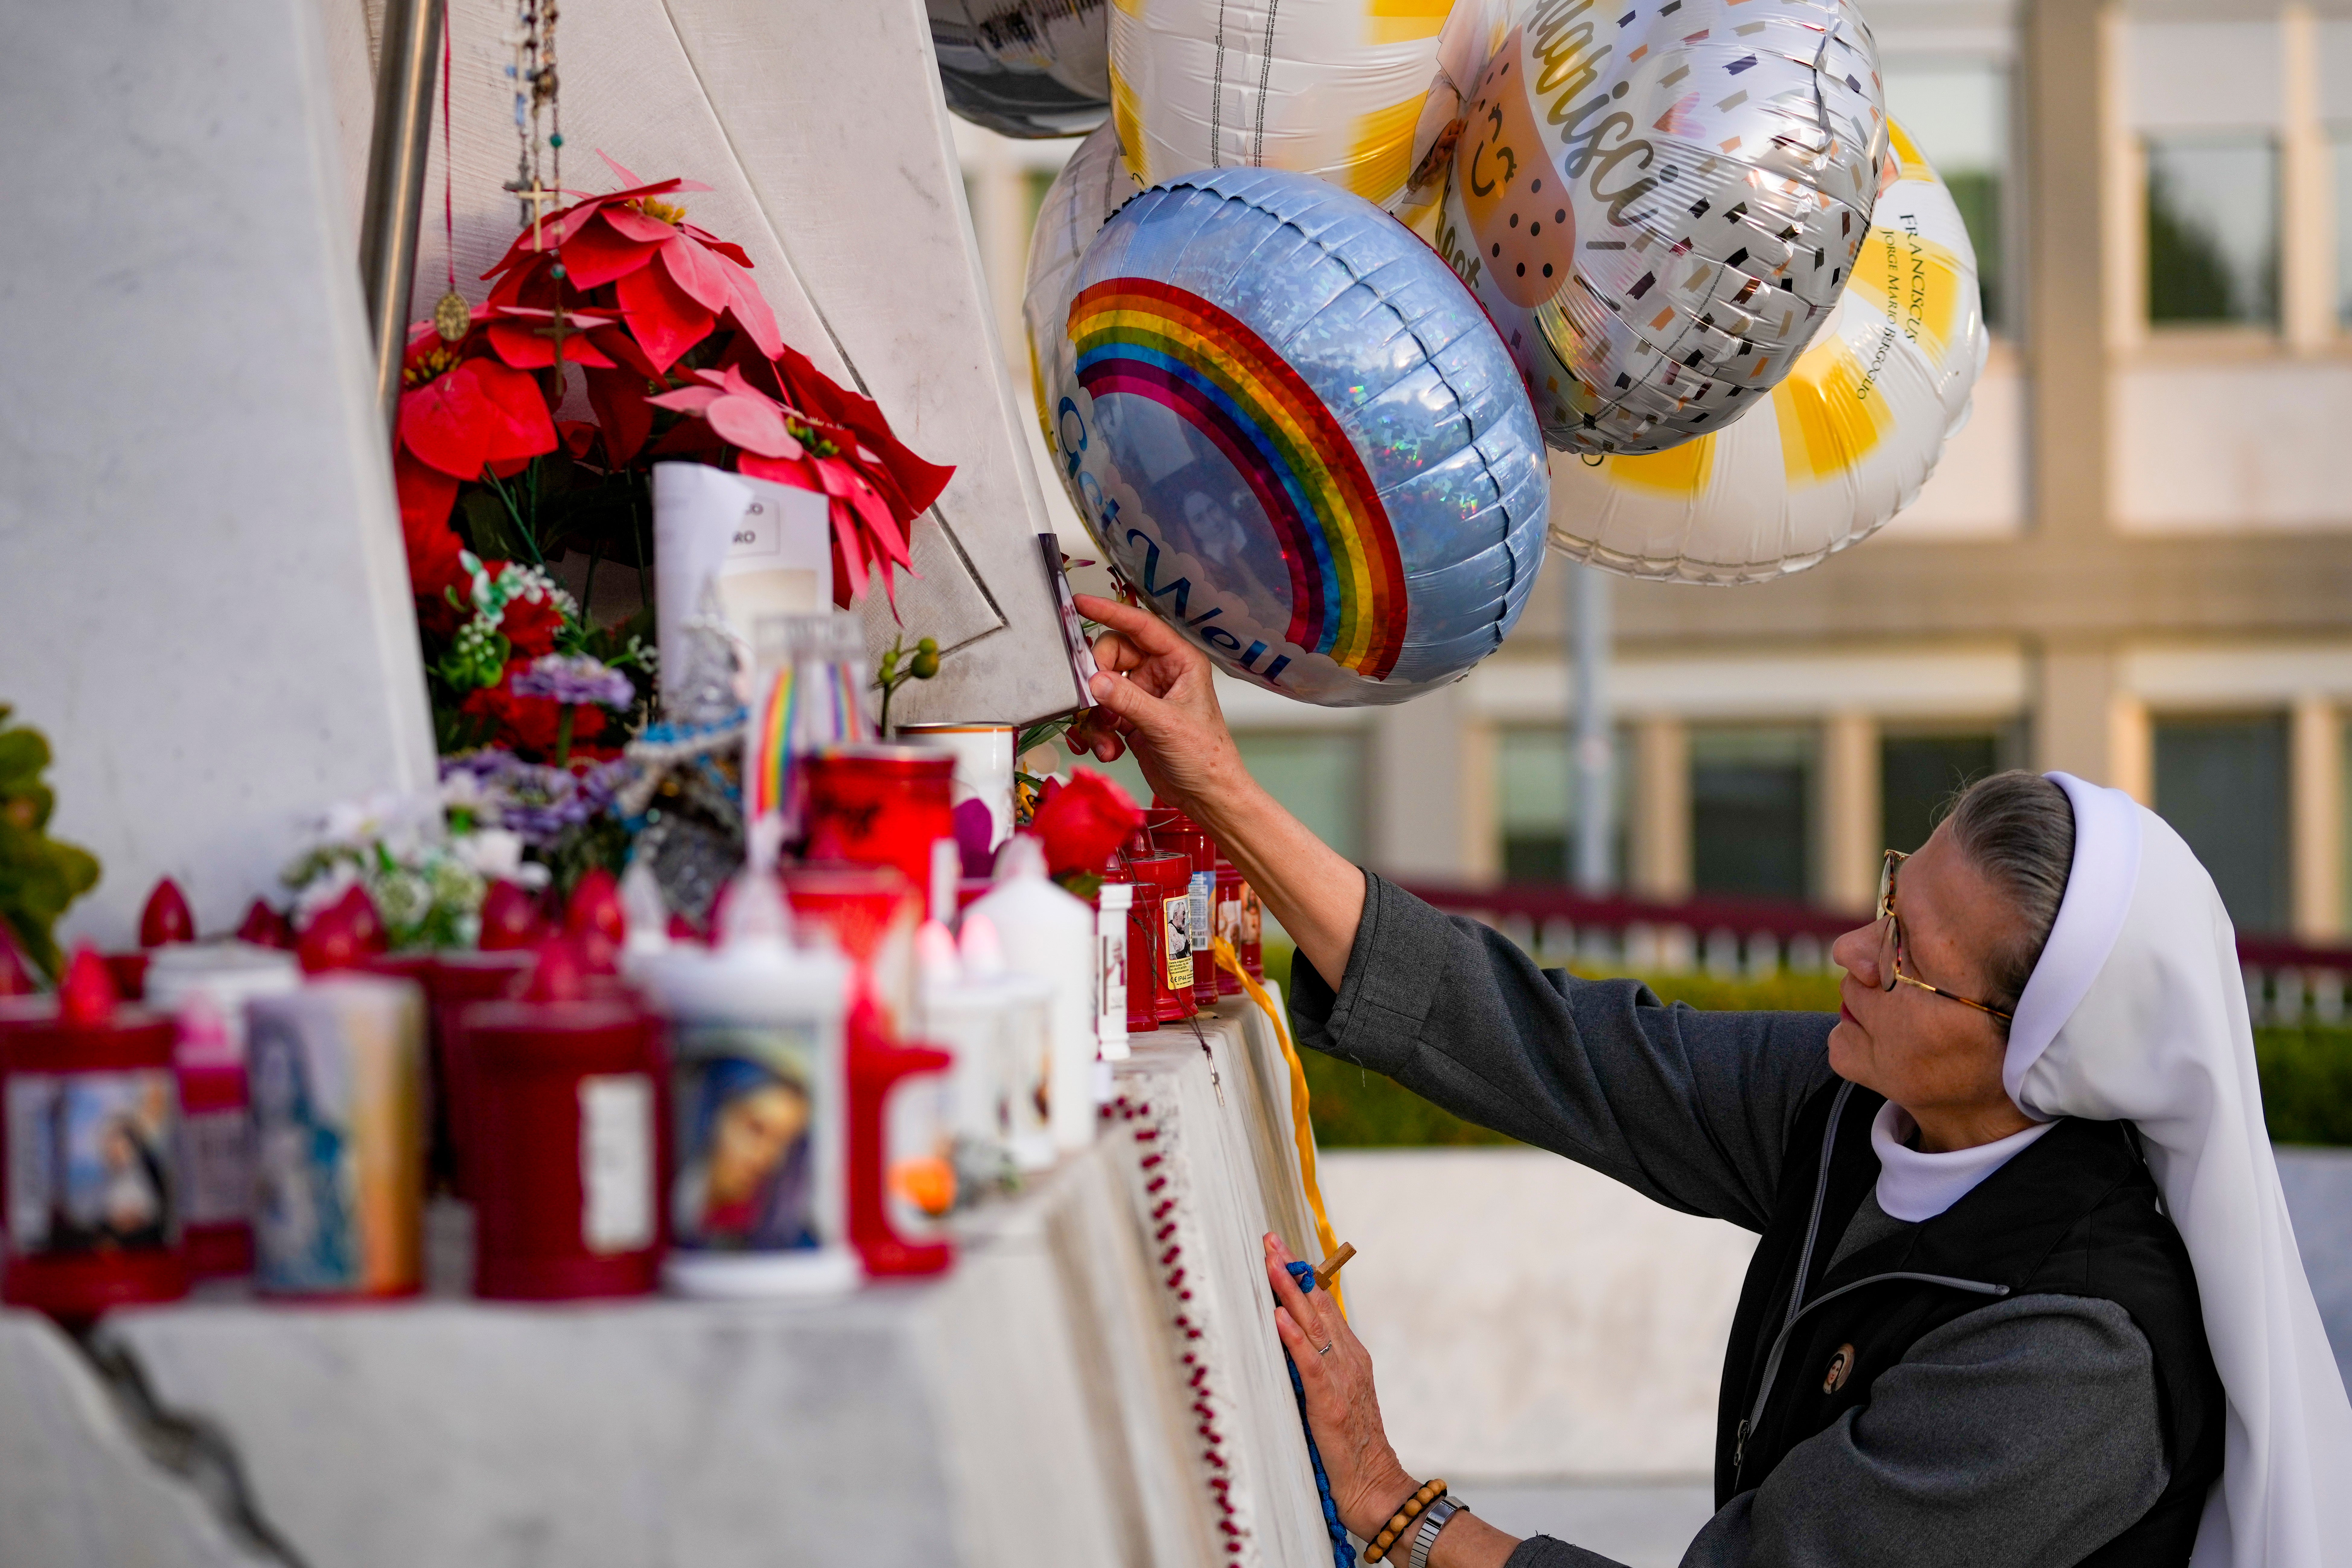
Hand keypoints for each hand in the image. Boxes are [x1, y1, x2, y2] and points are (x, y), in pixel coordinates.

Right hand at [1067, 594, 1246, 817]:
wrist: (1206, 796)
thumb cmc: (1205, 757)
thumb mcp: (1166, 725)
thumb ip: (1128, 700)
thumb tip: (1095, 681)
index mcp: (1180, 661)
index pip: (1141, 626)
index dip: (1110, 612)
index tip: (1080, 603)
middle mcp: (1160, 673)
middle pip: (1112, 655)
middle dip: (1097, 678)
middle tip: (1093, 700)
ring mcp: (1143, 695)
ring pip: (1102, 686)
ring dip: (1096, 714)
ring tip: (1105, 738)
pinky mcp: (1130, 718)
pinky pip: (1101, 712)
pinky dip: (1097, 731)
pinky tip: (1108, 749)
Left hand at [1265, 1232, 1415, 1540]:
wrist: (1374, 1485)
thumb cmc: (1349, 1443)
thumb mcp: (1333, 1393)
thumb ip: (1315, 1366)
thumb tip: (1285, 1341)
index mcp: (1350, 1355)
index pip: (1323, 1306)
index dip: (1302, 1276)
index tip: (1280, 1250)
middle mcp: (1348, 1359)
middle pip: (1317, 1305)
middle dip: (1291, 1271)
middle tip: (1269, 1240)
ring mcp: (1341, 1378)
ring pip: (1312, 1325)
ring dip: (1288, 1292)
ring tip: (1269, 1263)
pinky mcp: (1329, 1401)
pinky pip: (1308, 1363)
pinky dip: (1292, 1338)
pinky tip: (1277, 1317)